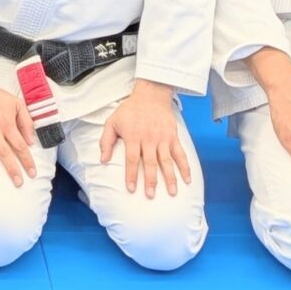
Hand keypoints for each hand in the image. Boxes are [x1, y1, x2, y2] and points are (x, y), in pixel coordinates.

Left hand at [98, 80, 194, 196]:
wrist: (151, 94)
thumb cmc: (129, 110)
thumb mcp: (112, 122)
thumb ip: (106, 141)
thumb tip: (103, 160)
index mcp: (133, 136)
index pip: (132, 159)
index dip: (131, 175)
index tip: (131, 189)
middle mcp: (149, 138)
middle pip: (150, 162)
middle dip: (150, 180)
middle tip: (150, 195)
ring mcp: (163, 138)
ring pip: (167, 161)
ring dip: (170, 177)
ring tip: (172, 192)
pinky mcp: (173, 136)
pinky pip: (180, 154)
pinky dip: (185, 167)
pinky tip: (187, 179)